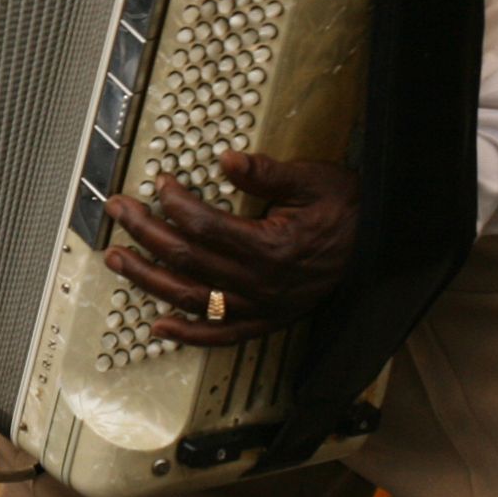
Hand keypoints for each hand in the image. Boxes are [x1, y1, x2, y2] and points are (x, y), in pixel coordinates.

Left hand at [105, 152, 358, 345]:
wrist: (380, 246)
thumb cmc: (346, 212)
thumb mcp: (313, 181)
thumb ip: (267, 173)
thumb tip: (228, 161)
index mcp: (271, 247)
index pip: (204, 226)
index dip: (174, 203)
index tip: (159, 184)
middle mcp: (261, 284)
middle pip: (187, 259)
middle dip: (144, 232)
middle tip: (117, 210)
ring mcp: (262, 307)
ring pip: (191, 298)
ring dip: (148, 279)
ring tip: (116, 259)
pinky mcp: (267, 322)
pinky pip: (221, 335)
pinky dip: (188, 334)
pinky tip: (158, 327)